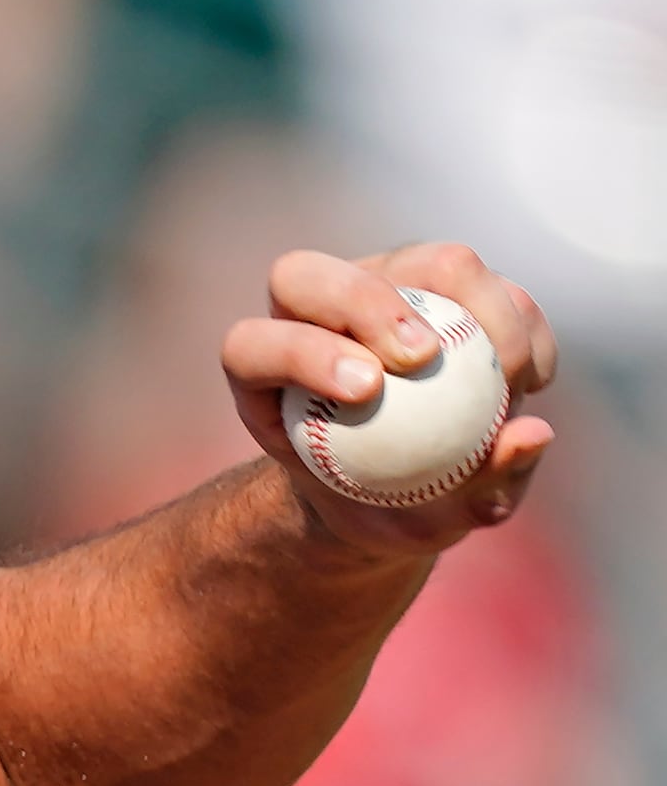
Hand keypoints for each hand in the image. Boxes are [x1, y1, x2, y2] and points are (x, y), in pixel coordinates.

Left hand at [223, 243, 559, 556]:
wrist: (410, 479)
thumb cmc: (388, 505)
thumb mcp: (417, 523)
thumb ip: (467, 494)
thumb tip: (531, 436)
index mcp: (265, 373)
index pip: (254, 345)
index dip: (301, 354)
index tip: (366, 390)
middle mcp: (312, 315)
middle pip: (308, 277)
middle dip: (370, 306)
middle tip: (428, 358)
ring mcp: (378, 285)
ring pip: (423, 262)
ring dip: (480, 308)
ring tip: (510, 379)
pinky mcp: (442, 281)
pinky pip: (493, 283)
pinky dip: (522, 325)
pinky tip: (531, 381)